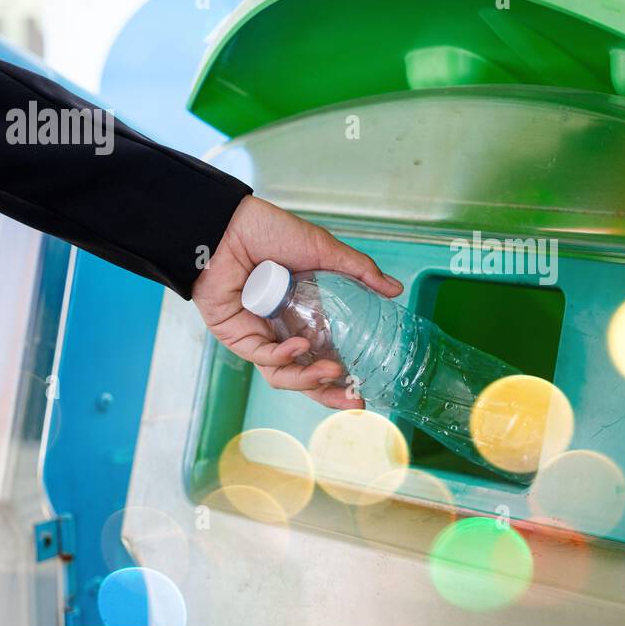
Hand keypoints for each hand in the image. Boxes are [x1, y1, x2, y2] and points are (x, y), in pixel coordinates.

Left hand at [192, 195, 402, 408]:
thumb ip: (359, 271)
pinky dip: (283, 356)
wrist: (229, 225)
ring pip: (284, 373)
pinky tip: (300, 346)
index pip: (325, 355)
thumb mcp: (323, 250)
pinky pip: (263, 357)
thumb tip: (395, 289)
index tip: (363, 390)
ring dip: (309, 378)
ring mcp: (261, 336)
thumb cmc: (270, 231)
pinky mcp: (238, 336)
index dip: (343, 376)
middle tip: (354, 400)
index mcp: (305, 315)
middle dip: (329, 393)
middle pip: (306, 375)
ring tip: (332, 373)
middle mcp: (284, 330)